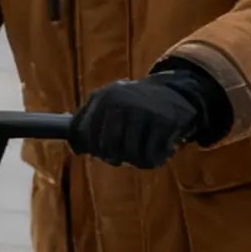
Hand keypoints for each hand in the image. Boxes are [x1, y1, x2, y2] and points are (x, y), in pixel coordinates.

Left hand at [70, 68, 224, 168]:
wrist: (175, 92)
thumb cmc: (133, 106)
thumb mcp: (107, 105)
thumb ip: (84, 124)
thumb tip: (75, 146)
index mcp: (103, 97)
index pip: (85, 137)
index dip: (95, 149)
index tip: (103, 150)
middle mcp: (120, 102)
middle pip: (107, 150)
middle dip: (116, 156)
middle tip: (125, 153)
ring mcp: (143, 110)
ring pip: (130, 155)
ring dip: (138, 160)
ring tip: (144, 149)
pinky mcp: (165, 120)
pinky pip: (150, 156)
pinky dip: (154, 159)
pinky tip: (160, 147)